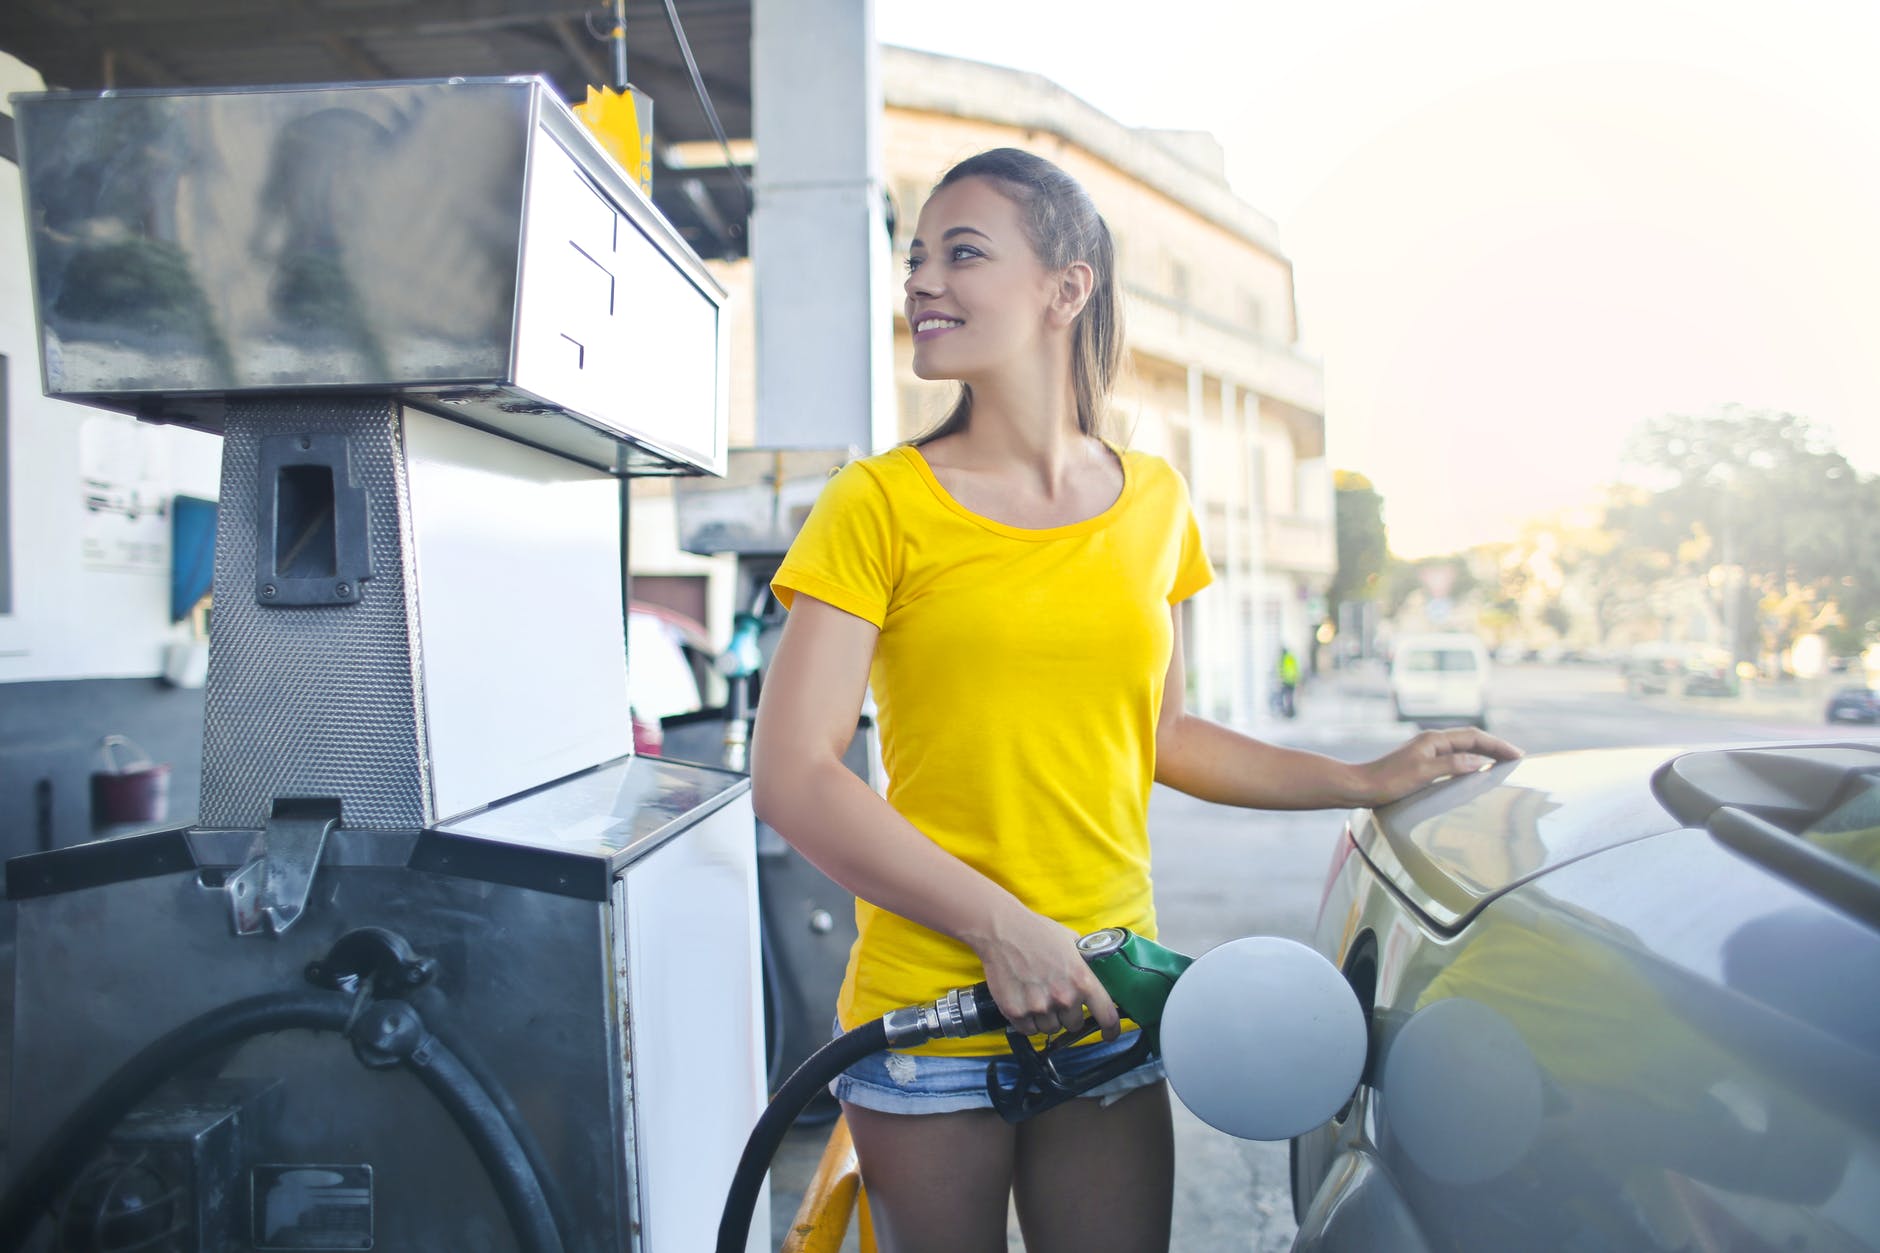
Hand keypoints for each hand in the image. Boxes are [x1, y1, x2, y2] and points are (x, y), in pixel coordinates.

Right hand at [967, 905, 1120, 1040]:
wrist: (1002, 931)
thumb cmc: (1037, 932)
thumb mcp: (1072, 941)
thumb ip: (1086, 964)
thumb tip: (1097, 976)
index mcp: (1082, 980)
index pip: (1107, 1016)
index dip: (1111, 1029)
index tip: (1108, 1033)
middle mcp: (1063, 997)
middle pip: (1074, 1025)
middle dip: (1067, 1015)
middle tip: (1055, 996)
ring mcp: (1039, 1007)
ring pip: (1050, 1028)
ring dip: (1046, 1018)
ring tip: (1036, 995)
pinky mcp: (1017, 1012)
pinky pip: (1028, 1030)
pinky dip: (1027, 1021)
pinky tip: (1024, 1001)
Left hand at [1356, 727, 1522, 805]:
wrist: (1361, 786)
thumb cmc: (1388, 781)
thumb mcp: (1423, 773)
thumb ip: (1452, 765)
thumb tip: (1479, 760)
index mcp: (1434, 740)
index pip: (1474, 737)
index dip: (1497, 745)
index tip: (1517, 754)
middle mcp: (1431, 742)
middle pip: (1471, 739)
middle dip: (1495, 746)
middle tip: (1516, 757)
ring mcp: (1427, 751)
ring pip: (1463, 748)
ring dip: (1484, 753)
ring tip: (1502, 762)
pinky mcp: (1423, 763)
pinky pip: (1454, 758)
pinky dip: (1470, 761)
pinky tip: (1474, 771)